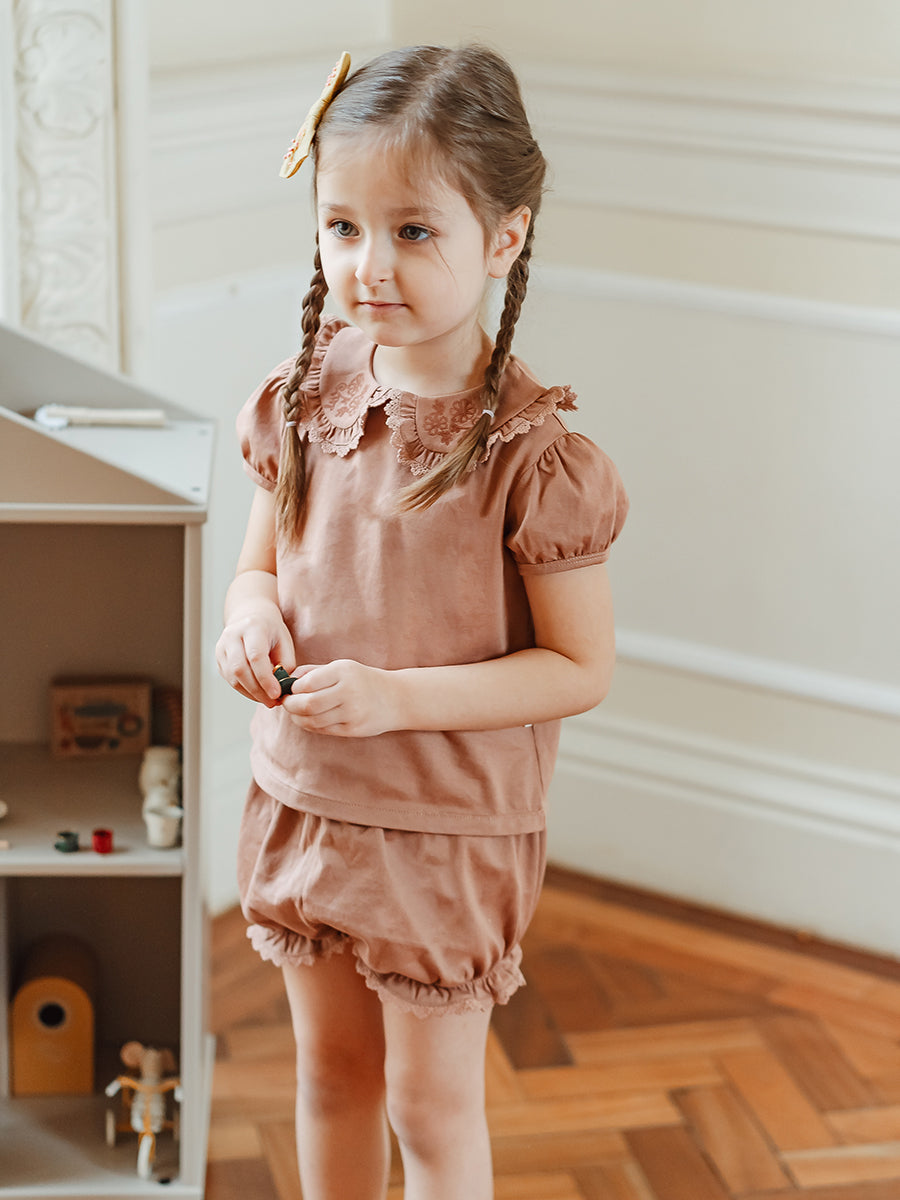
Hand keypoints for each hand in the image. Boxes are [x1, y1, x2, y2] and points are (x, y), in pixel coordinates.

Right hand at [215, 603, 295, 706]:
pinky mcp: (218, 658)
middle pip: (240, 669)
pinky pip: (229, 679)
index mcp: (252, 627)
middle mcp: (232, 635)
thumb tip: (281, 689)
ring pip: (232, 677)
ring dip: (250, 693)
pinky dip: (244, 690)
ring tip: (267, 700)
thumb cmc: (271, 631)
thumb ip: (284, 665)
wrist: (251, 616)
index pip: (255, 656)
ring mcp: (222, 646)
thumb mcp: (285, 642)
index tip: (277, 694)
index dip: (265, 678)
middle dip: (257, 690)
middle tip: (273, 702)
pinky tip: (257, 693)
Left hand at [281, 659, 398, 736]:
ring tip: (295, 712)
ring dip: (297, 717)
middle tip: (286, 703)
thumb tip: (286, 679)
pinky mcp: (353, 729)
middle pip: (308, 704)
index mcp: (344, 671)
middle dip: (290, 705)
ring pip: (312, 720)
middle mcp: (349, 691)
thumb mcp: (342, 667)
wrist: (396, 698)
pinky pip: (323, 730)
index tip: (289, 688)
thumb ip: (313, 671)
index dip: (292, 688)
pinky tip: (307, 719)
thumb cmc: (362, 680)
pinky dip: (309, 725)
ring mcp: (352, 713)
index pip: (307, 683)